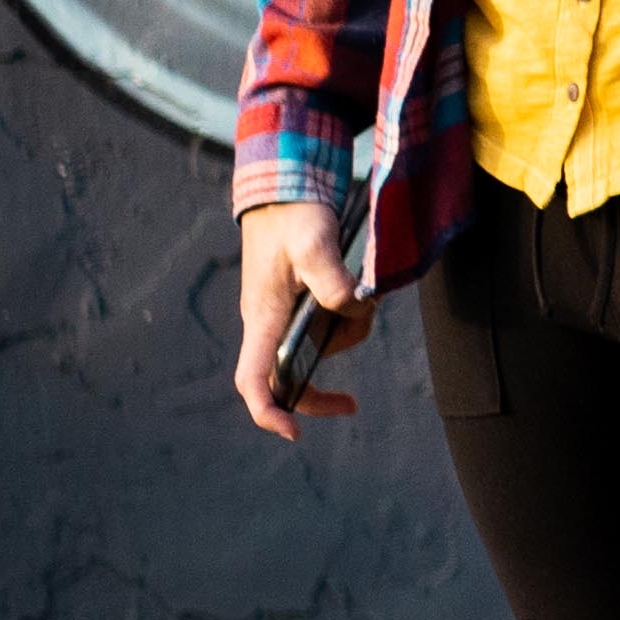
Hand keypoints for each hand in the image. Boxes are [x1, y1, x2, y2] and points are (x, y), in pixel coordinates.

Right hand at [235, 204, 362, 438]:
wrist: (287, 187)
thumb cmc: (294, 214)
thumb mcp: (315, 243)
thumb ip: (333, 281)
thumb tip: (354, 308)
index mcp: (264, 316)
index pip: (252, 377)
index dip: (267, 410)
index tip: (292, 432)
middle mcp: (268, 321)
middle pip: (286, 376)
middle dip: (319, 392)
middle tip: (352, 405)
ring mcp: (283, 314)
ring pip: (317, 348)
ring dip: (348, 334)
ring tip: (366, 300)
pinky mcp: (300, 302)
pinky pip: (325, 328)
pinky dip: (348, 321)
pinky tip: (363, 298)